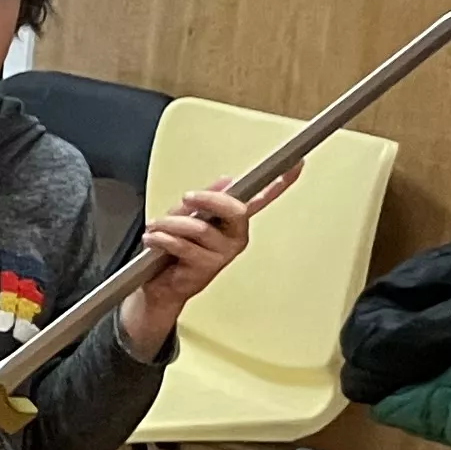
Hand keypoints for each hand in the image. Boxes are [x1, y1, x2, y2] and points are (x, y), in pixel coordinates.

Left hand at [114, 177, 275, 354]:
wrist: (158, 284)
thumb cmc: (173, 249)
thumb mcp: (185, 215)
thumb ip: (204, 198)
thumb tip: (226, 180)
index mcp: (233, 221)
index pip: (261, 199)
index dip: (280, 183)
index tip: (296, 165)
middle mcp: (235, 236)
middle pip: (235, 210)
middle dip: (208, 200)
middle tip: (187, 197)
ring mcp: (223, 253)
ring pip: (200, 228)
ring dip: (171, 224)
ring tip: (156, 227)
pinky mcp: (207, 267)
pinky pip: (183, 245)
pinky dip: (162, 239)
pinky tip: (154, 240)